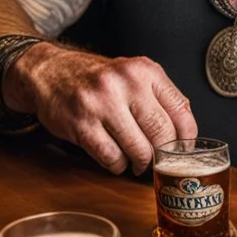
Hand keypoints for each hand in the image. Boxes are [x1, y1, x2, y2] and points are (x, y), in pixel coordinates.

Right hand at [4, 43, 197, 175]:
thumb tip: (186, 132)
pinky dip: (118, 165)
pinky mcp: (81, 124)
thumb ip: (160, 97)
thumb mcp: (133, 75)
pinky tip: (116, 159)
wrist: (49, 73)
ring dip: (141, 163)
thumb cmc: (97, 80)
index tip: (184, 151)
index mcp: (145, 70)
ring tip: (137, 161)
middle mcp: (125, 83)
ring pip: (139, 150)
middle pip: (162, 133)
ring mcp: (102, 104)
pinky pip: (111, 158)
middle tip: (160, 161)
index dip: (187, 139)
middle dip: (163, 155)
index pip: (181, 111)